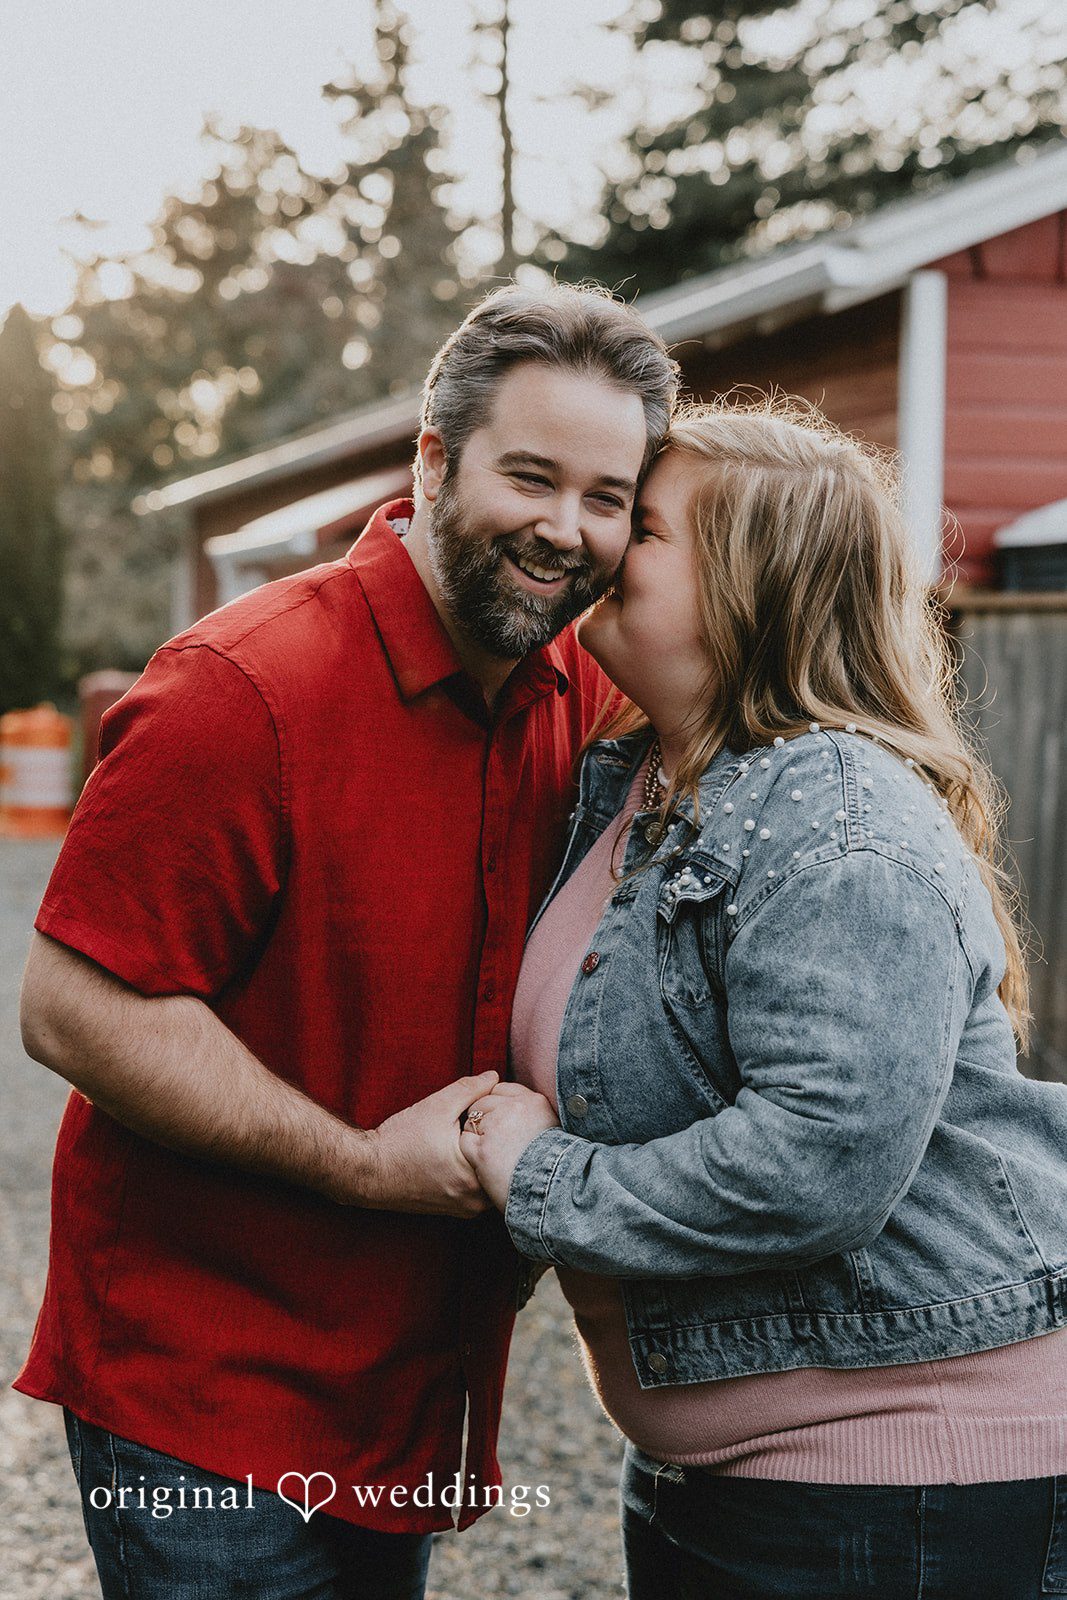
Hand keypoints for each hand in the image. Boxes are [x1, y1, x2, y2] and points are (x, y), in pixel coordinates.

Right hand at [360, 1071, 499, 1216]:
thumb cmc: (399, 1141)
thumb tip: (494, 1077)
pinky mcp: (456, 1210)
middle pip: (502, 1164)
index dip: (505, 1123)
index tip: (495, 1110)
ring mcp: (466, 1208)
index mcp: (474, 1176)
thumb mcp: (437, 1106)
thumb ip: (470, 1089)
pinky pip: (478, 1188)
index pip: (508, 1146)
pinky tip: (462, 1154)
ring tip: (474, 1137)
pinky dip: (476, 1171)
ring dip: (487, 1158)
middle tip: (488, 1121)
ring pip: (491, 1177)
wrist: (367, 1171)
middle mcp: (475, 1200)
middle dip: (499, 1142)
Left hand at [459, 1082, 560, 1210]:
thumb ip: (532, 1112)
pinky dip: (470, 1151)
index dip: (497, 1106)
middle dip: (484, 1119)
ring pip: (472, 1120)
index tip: (502, 1122)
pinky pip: (466, 1141)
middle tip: (497, 1141)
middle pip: (484, 1102)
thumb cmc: (555, 1164)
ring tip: (495, 1154)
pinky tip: (485, 1163)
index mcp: (534, 1101)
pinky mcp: (483, 1149)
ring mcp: (497, 1127)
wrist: (553, 1192)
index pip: (502, 1089)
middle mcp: (514, 1108)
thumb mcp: (550, 1128)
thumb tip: (517, 1106)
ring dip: (477, 1135)